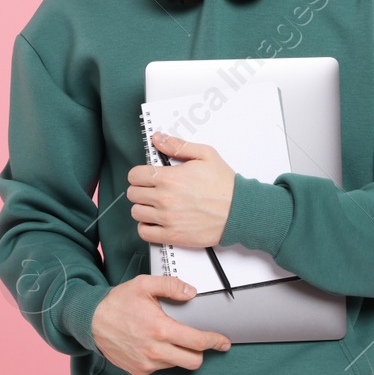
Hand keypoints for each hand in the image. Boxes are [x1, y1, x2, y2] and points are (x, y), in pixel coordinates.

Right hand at [92, 275, 230, 374]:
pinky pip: (162, 368)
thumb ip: (170, 285)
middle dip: (200, 351)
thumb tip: (191, 292)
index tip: (222, 342)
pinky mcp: (139, 370)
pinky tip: (154, 345)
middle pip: (193, 361)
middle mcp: (155, 350)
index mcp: (160, 329)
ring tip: (169, 339)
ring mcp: (147, 363)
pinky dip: (164, 358)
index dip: (215, 342)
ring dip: (180, 354)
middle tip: (198, 341)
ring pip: (178, 365)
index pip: (198, 342)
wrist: (90, 320)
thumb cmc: (117, 302)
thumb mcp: (143, 285)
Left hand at [126, 132, 234, 247]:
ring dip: (143, 208)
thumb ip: (177, 145)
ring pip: (136, 212)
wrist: (240, 211)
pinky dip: (146, 227)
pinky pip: (144, 232)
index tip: (146, 177)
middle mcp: (165, 199)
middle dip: (141, 190)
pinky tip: (155, 221)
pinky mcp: (173, 235)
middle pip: (133, 194)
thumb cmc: (225, 185)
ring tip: (155, 205)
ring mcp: (167, 219)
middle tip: (152, 190)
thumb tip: (158, 139)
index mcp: (169, 178)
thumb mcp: (205, 154)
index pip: (134, 176)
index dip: (139, 174)